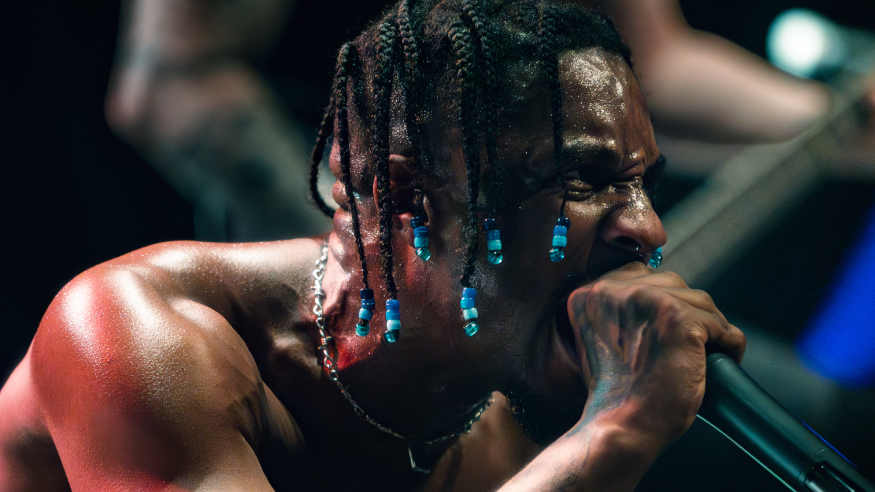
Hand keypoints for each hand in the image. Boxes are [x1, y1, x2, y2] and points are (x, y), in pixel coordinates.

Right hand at [568, 262, 744, 445]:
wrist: (621, 425)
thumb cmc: (615, 393)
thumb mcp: (603, 339)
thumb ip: (621, 311)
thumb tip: (662, 298)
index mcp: (591, 293)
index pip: (640, 274)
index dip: (662, 300)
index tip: (666, 329)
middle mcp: (614, 289)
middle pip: (673, 283)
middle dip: (688, 312)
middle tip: (689, 346)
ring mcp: (648, 301)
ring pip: (700, 301)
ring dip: (710, 328)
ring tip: (705, 355)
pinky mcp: (679, 319)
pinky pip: (721, 325)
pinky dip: (729, 345)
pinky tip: (721, 362)